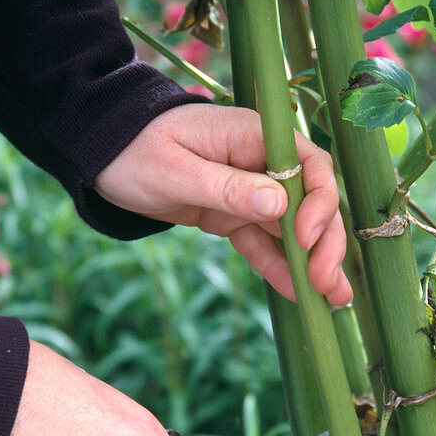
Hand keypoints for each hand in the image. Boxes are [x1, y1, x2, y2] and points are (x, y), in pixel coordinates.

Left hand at [93, 104, 352, 306]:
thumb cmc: (134, 150)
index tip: (307, 238)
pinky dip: (280, 267)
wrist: (103, 154)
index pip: (309, 166)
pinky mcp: (235, 213)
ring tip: (333, 299)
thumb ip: (227, 188)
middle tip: (327, 283)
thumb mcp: (175, 171)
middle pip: (312, 202)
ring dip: (314, 262)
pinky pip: (263, 242)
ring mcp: (251, 189)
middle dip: (326, 243)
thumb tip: (279, 205)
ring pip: (295, 228)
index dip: (319, 203)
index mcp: (253, 136)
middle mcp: (262, 161)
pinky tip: (299, 295)